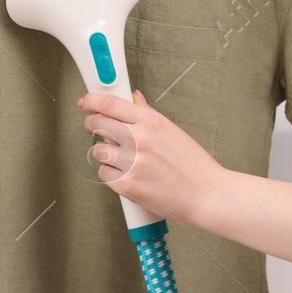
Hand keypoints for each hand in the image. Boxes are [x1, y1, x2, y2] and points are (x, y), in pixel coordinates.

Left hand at [77, 89, 225, 225]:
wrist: (206, 194)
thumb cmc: (194, 165)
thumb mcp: (173, 130)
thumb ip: (147, 113)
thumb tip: (134, 98)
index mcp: (152, 121)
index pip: (110, 104)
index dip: (92, 101)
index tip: (84, 103)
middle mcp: (140, 138)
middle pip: (98, 124)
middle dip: (91, 125)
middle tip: (93, 128)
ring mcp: (132, 162)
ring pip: (98, 151)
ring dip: (104, 153)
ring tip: (119, 157)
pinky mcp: (127, 185)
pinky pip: (104, 174)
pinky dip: (111, 175)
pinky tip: (125, 174)